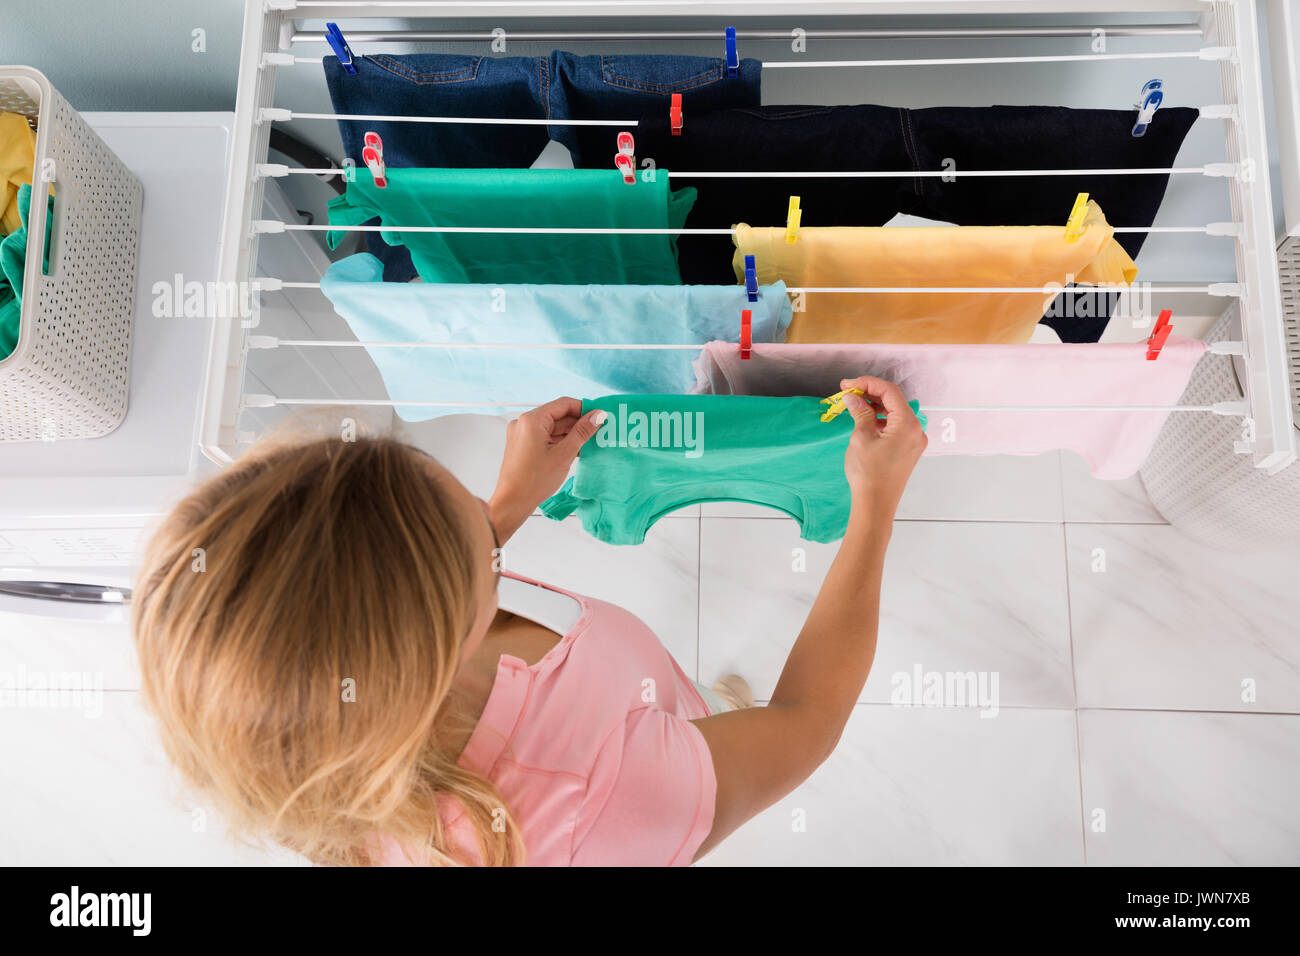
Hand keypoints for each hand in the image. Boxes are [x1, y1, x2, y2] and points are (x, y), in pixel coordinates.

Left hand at [488, 397, 606, 541]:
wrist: (512, 503)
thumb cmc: (535, 481)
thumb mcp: (564, 454)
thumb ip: (582, 432)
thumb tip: (599, 415)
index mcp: (531, 420)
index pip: (563, 404)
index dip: (584, 409)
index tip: (600, 418)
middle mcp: (524, 423)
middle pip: (557, 416)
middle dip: (578, 424)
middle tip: (599, 432)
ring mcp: (522, 434)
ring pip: (552, 428)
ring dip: (570, 434)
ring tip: (590, 444)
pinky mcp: (522, 446)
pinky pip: (545, 437)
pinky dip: (560, 442)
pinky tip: (575, 451)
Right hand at [838, 376, 926, 517]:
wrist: (875, 505)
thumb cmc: (869, 474)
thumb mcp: (861, 438)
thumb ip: (860, 413)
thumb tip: (852, 397)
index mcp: (908, 424)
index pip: (890, 392)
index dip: (868, 383)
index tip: (848, 384)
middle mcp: (916, 430)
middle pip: (894, 401)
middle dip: (870, 394)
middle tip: (847, 392)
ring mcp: (913, 441)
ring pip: (894, 413)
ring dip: (874, 406)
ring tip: (853, 405)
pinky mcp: (907, 450)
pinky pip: (895, 426)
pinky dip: (880, 420)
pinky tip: (864, 420)